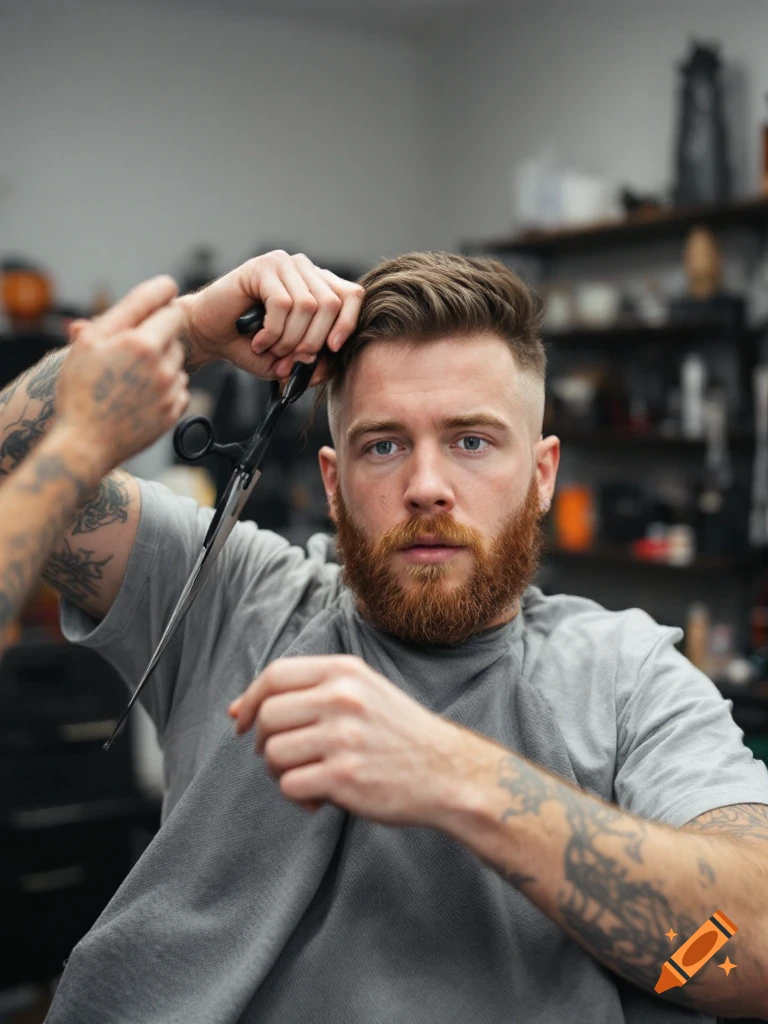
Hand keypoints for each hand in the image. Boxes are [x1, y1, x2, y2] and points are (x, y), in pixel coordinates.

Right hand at [58, 275, 188, 471]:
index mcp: (139, 342)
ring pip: (177, 361)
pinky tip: (140, 395)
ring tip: (130, 378)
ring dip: (161, 362)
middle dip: (156, 334)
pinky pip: (179, 387)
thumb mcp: (88, 344)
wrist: (85, 444)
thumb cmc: (80, 392)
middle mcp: (160, 364)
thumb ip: (124, 312)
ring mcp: (169, 389)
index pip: (166, 304)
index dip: (164, 296)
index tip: (164, 292)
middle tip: (129, 349)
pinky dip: (165, 387)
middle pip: (173, 333)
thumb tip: (158, 289)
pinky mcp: (174, 411)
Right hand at [178, 251, 363, 385]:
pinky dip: (272, 331)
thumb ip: (314, 364)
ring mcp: (284, 264)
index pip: (353, 295)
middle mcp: (305, 270)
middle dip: (312, 341)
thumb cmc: (251, 345)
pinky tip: (259, 340)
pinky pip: (282, 304)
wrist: (210, 334)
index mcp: (319, 286)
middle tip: (291, 359)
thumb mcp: (289, 361)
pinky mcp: (262, 267)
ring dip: (289, 339)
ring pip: (307, 306)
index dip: (347, 324)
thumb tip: (329, 365)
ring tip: (271, 349)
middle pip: (331, 304)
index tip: (332, 349)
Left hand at [227, 654, 477, 826]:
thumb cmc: (399, 732)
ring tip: (307, 776)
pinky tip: (322, 796)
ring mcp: (343, 737)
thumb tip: (236, 709)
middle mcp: (343, 699)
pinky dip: (299, 796)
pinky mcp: (344, 777)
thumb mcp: (363, 690)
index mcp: (345, 671)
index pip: (275, 675)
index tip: (242, 721)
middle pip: (268, 715)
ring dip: (280, 771)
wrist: (447, 771)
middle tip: (282, 756)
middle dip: (262, 740)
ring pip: (273, 753)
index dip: (250, 699)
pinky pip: (289, 785)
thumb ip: (308, 692)